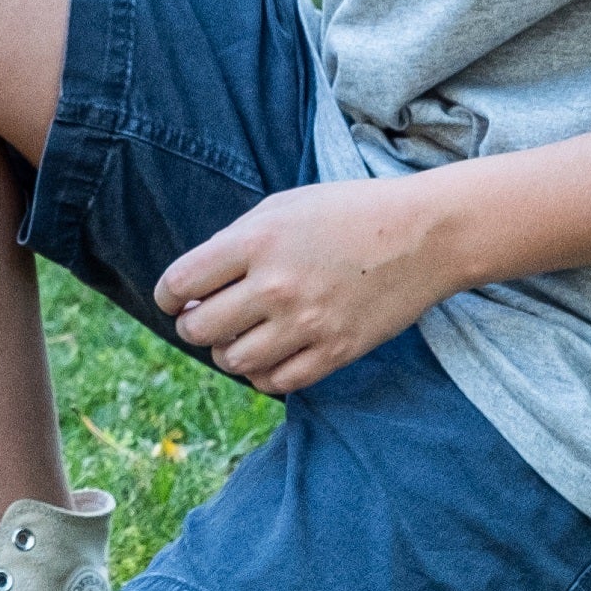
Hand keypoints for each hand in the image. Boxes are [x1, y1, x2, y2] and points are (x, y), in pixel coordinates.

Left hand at [152, 179, 460, 394]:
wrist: (424, 234)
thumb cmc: (347, 213)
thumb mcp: (281, 207)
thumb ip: (232, 242)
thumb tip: (191, 288)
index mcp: (257, 241)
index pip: (181, 283)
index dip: (166, 295)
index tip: (173, 299)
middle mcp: (277, 285)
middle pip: (199, 328)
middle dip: (191, 325)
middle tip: (203, 318)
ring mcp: (307, 323)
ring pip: (232, 361)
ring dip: (225, 352)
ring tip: (238, 336)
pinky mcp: (336, 351)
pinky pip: (276, 382)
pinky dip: (261, 374)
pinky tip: (267, 355)